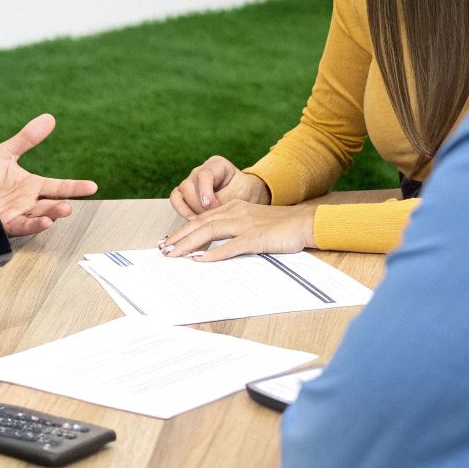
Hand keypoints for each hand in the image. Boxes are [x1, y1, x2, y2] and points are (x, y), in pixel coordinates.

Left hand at [0, 113, 98, 236]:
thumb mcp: (5, 153)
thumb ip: (27, 138)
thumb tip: (49, 118)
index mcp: (31, 187)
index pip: (58, 187)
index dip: (75, 187)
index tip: (92, 186)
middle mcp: (27, 202)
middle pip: (51, 204)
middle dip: (62, 205)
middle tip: (72, 204)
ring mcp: (17, 214)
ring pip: (39, 216)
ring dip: (52, 214)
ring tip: (63, 210)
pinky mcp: (5, 223)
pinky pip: (22, 226)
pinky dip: (34, 225)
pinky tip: (45, 222)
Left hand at [159, 201, 315, 261]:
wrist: (304, 223)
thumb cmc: (281, 227)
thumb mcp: (253, 223)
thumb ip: (234, 230)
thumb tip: (212, 246)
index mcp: (234, 207)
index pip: (202, 218)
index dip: (184, 230)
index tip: (170, 241)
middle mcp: (236, 212)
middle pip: (200, 223)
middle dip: (179, 237)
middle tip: (164, 250)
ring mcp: (245, 224)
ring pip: (209, 231)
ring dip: (188, 244)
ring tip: (174, 254)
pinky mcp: (255, 237)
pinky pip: (230, 246)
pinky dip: (213, 253)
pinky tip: (200, 259)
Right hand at [169, 155, 271, 218]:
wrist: (247, 196)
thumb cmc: (245, 191)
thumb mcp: (241, 193)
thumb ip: (225, 199)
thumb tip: (208, 210)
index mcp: (216, 165)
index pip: (204, 175)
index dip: (206, 192)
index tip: (213, 206)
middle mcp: (200, 172)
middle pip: (188, 186)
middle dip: (198, 205)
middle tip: (211, 217)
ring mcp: (191, 183)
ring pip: (179, 194)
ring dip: (189, 210)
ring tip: (202, 222)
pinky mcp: (186, 195)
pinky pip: (176, 201)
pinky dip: (182, 212)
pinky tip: (193, 221)